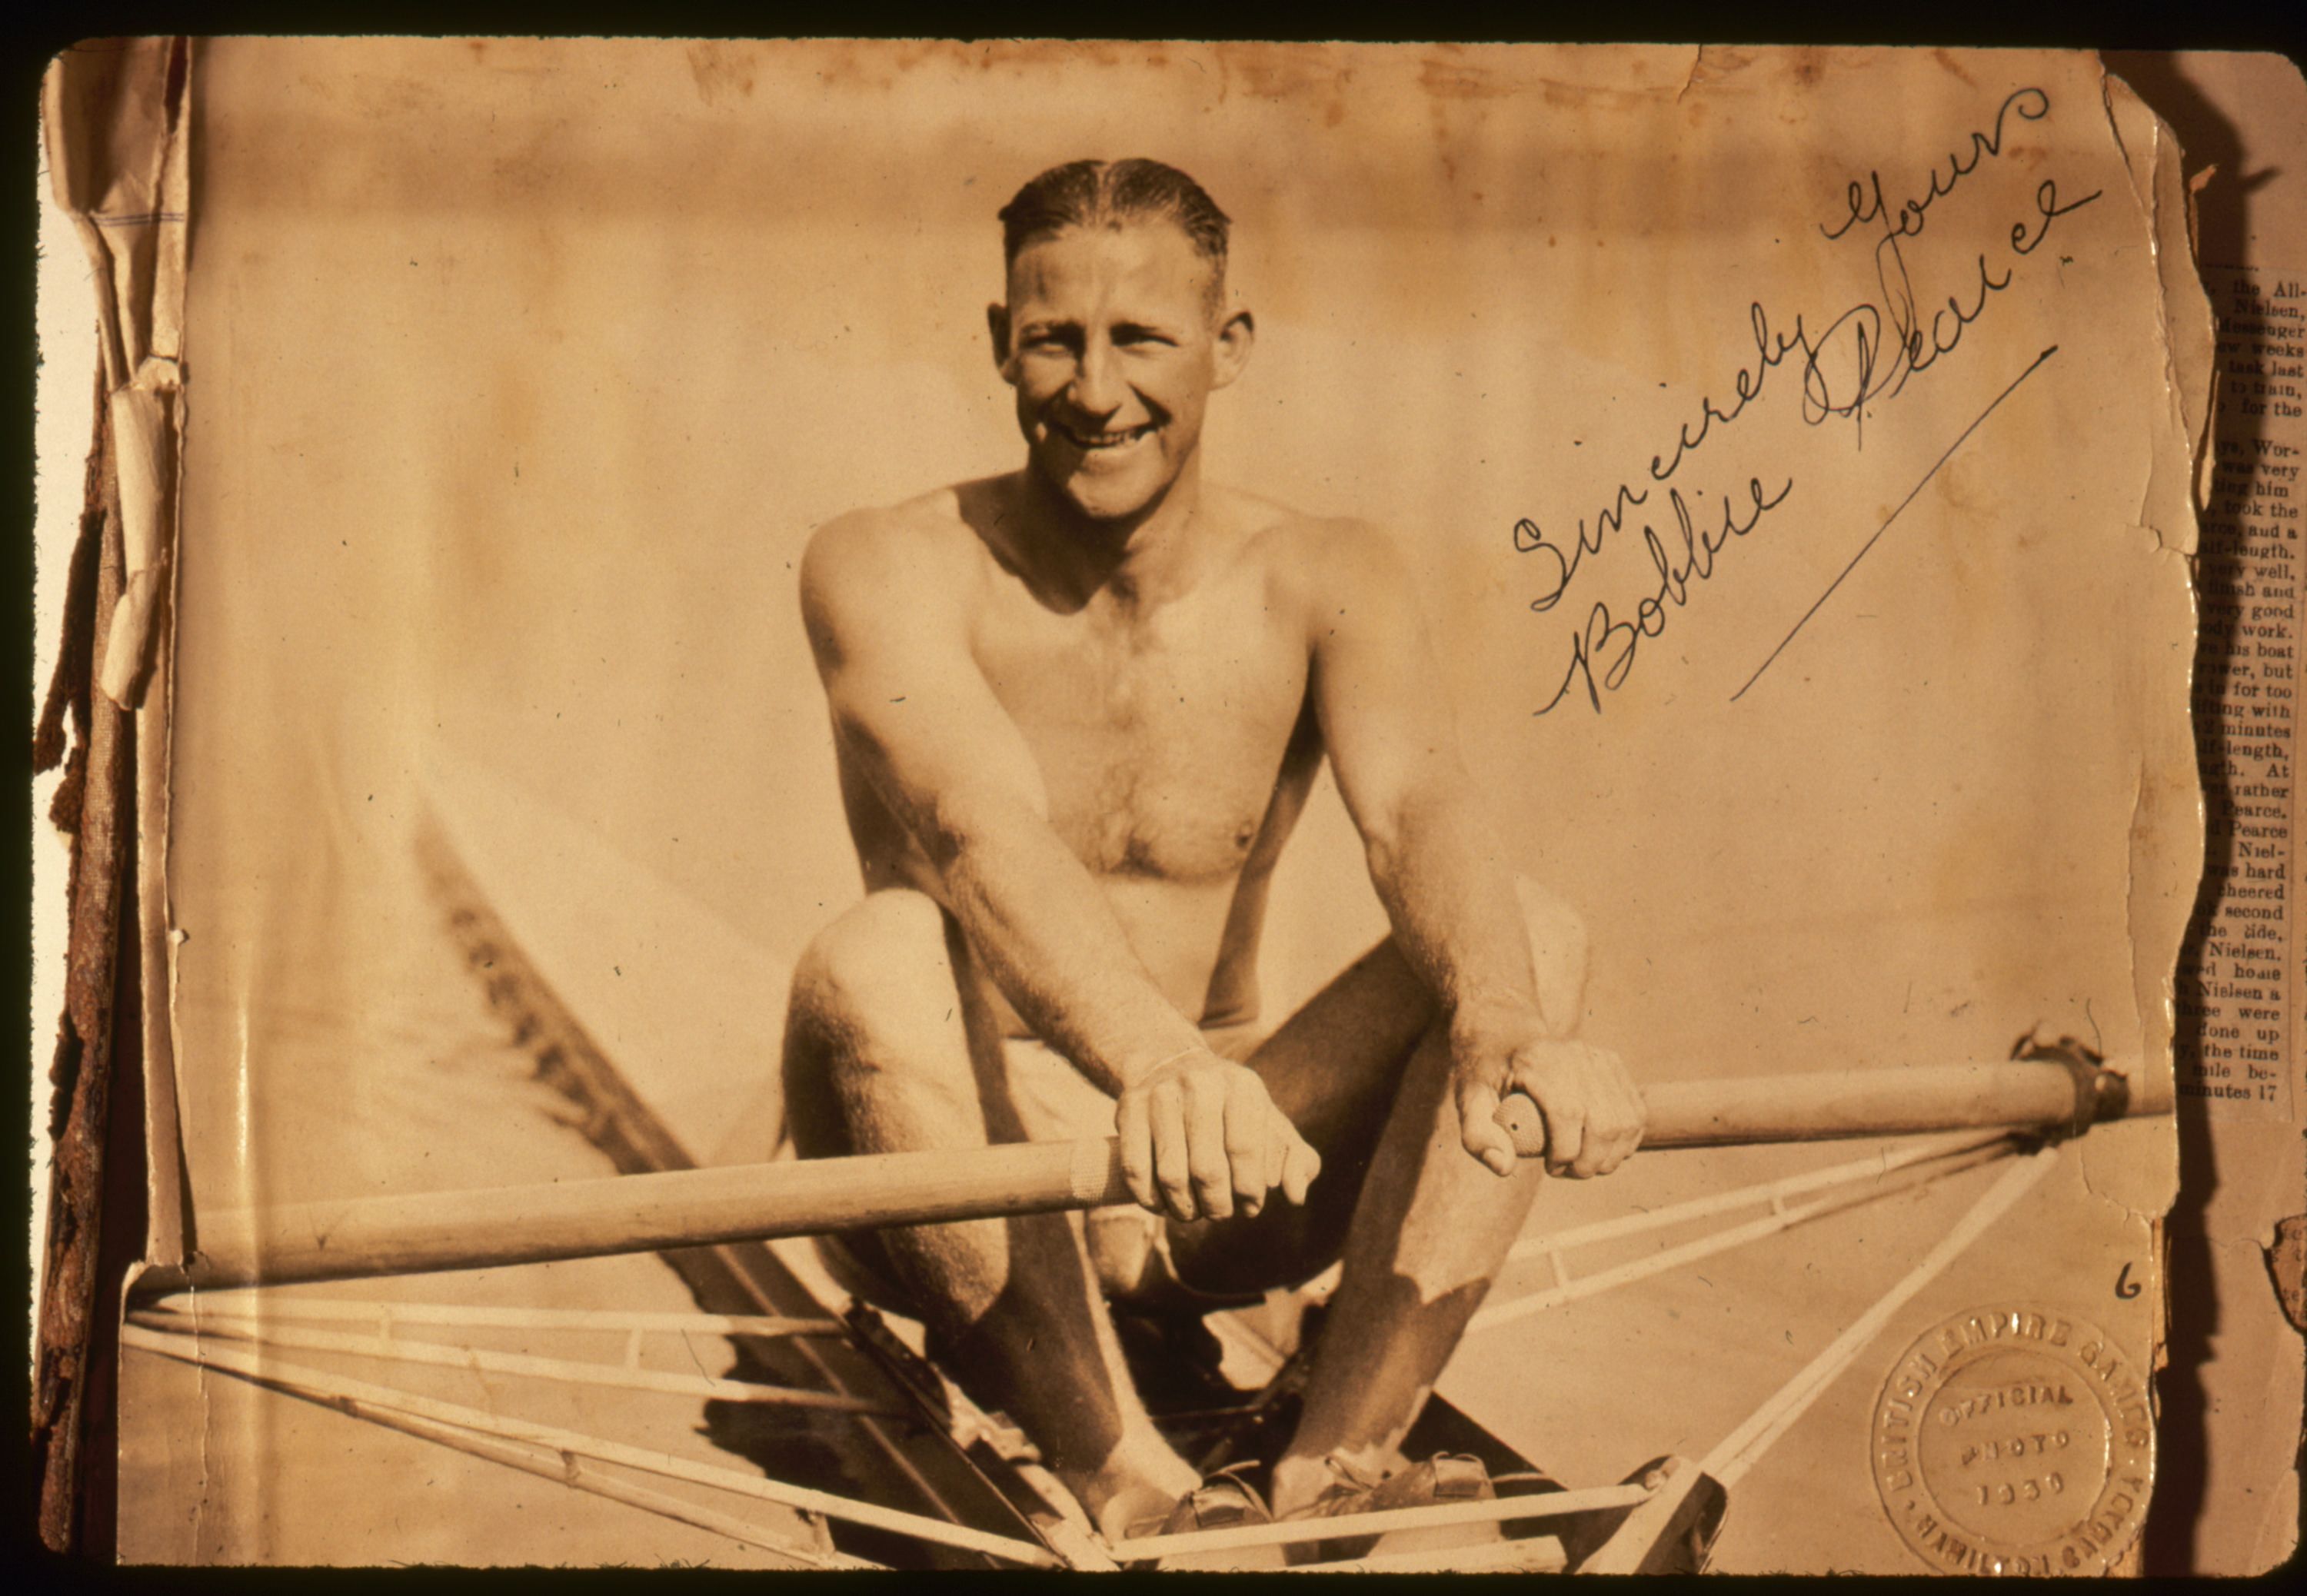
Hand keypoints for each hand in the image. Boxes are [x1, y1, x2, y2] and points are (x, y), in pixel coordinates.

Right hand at [1115, 1049, 1320, 1222]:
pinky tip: (1162, 1204)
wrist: (1171, 1066)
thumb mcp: (1269, 1125)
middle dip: (1218, 1205)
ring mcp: (1160, 1095)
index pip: (1246, 1150)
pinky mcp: (1128, 1108)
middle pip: (1207, 1169)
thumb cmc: (1230, 1109)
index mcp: (1243, 1086)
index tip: (1250, 1208)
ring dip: (1184, 1208)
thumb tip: (1296, 1195)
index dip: (1249, 1190)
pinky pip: (1136, 1169)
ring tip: (1193, 1212)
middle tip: (1220, 1213)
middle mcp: (1201, 1084)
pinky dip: (1150, 1198)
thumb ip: (1295, 1160)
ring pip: (1171, 1175)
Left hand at [1450, 1010, 1643, 1179]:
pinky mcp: (1613, 1064)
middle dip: (1590, 1162)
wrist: (1507, 1036)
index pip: (1568, 1113)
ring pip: (1626, 1121)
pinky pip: (1636, 1112)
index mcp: (1538, 1062)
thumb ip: (1478, 1136)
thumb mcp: (1469, 1100)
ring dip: (1611, 1156)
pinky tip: (1603, 1151)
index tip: (1550, 1169)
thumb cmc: (1487, 1074)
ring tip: (1584, 1164)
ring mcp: (1598, 1057)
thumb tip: (1503, 1168)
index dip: (1565, 1152)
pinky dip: (1626, 1141)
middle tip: (1568, 1172)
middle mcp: (1574, 1055)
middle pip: (1604, 1123)